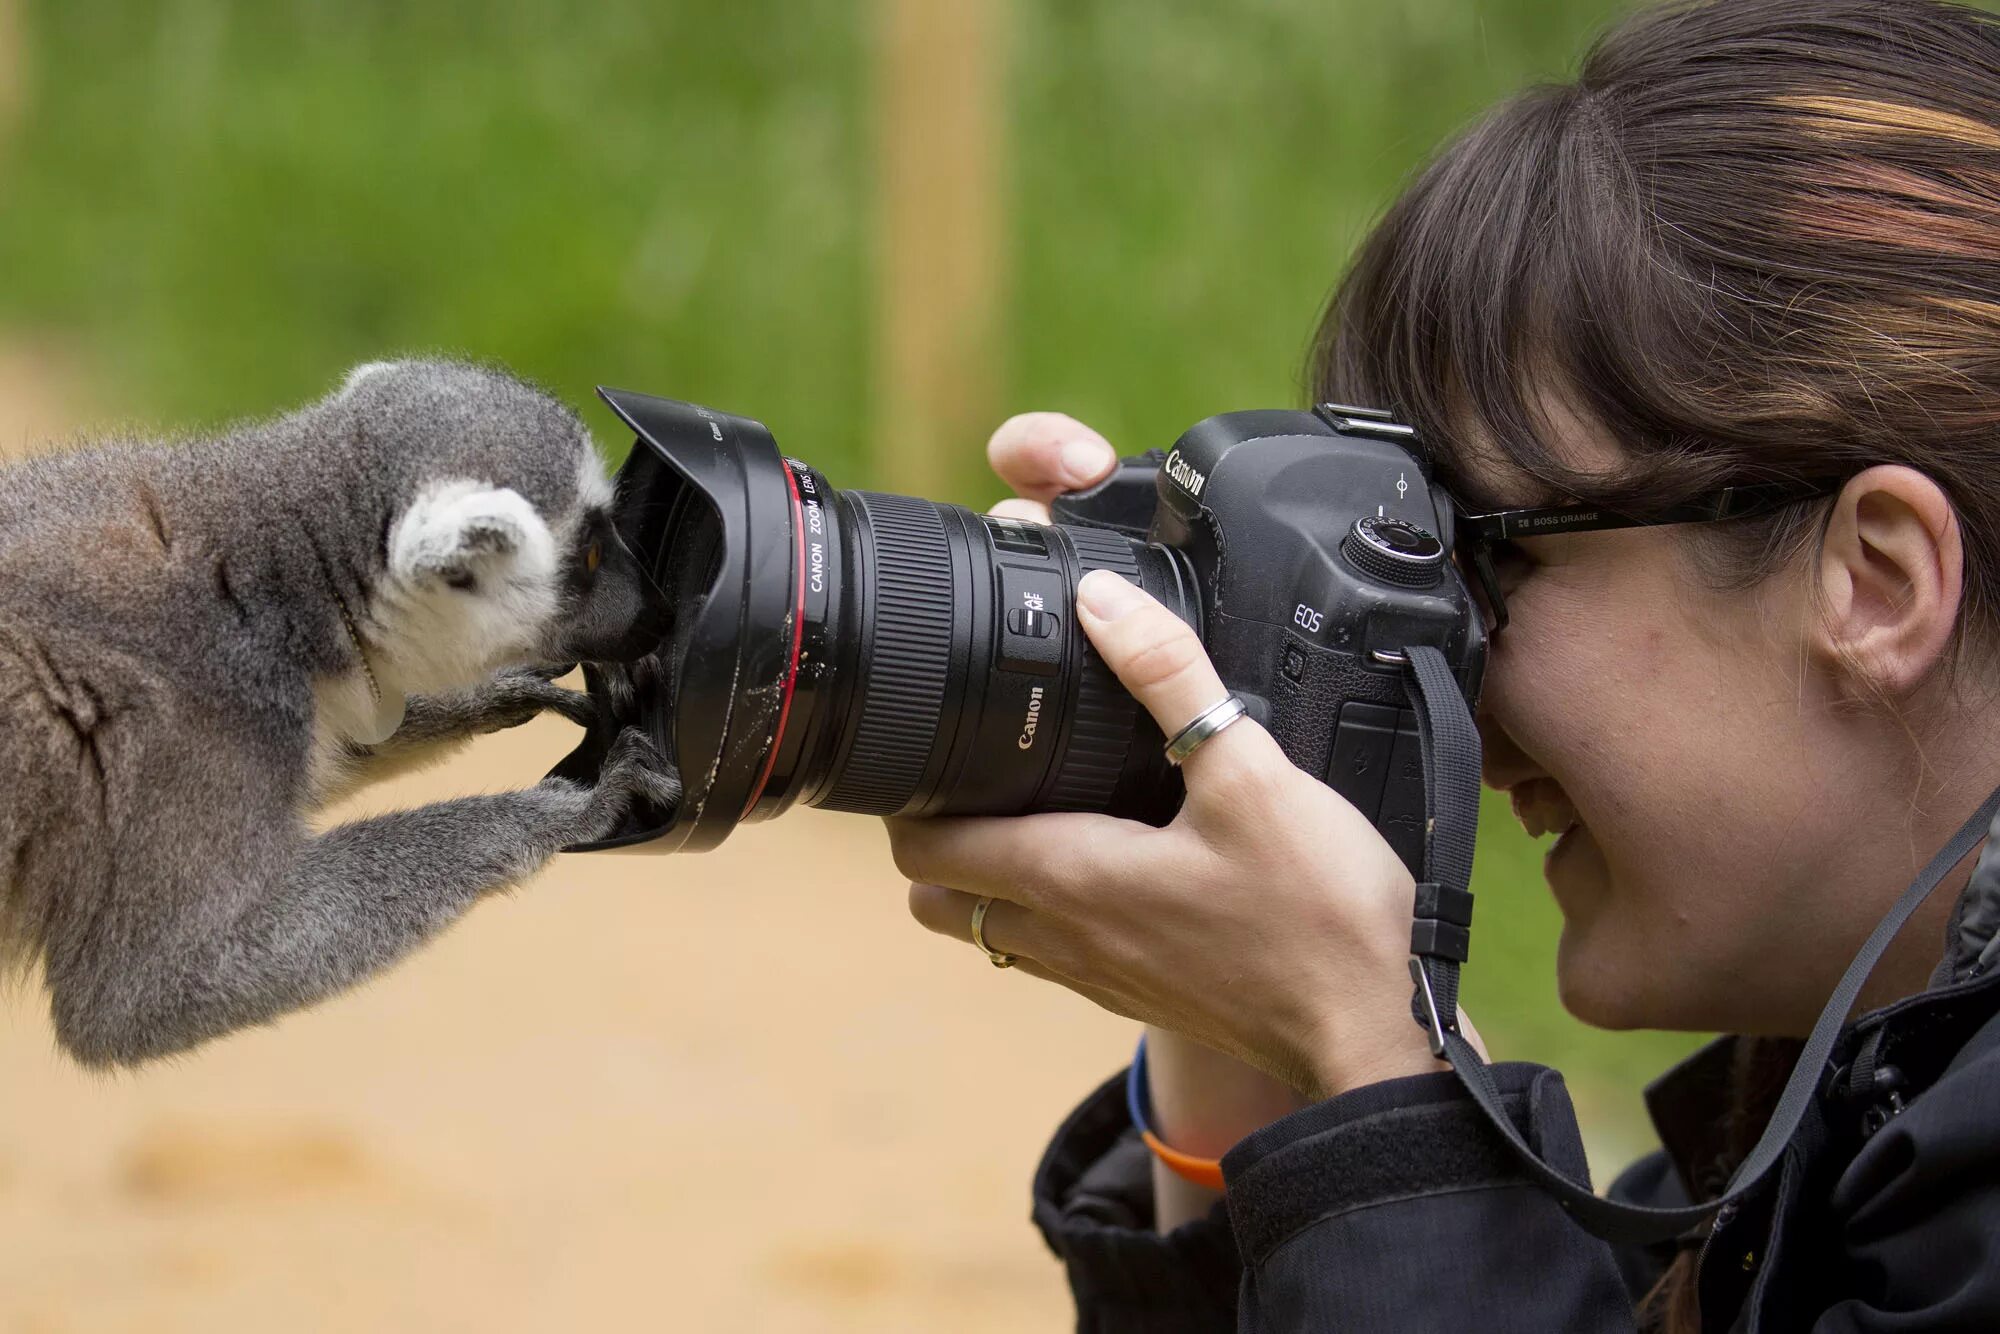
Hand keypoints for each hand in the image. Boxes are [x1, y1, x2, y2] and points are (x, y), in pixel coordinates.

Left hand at [890, 417, 1455, 1102]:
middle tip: (962, 773)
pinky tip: (1096, 866)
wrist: (1372, 1033)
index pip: (928, 848)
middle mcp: (1064, 938)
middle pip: (938, 896)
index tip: (918, 748)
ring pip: (988, 931)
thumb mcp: (1249, 773)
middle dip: (929, 837)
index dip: (903, 797)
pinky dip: (1037, 910)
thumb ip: (1170, 678)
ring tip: (1021, 810)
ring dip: (980, 877)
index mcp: (1069, 878)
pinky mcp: (1136, 996)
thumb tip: (1101, 601)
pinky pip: (1047, 953)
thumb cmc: (1316, 914)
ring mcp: (1096, 977)